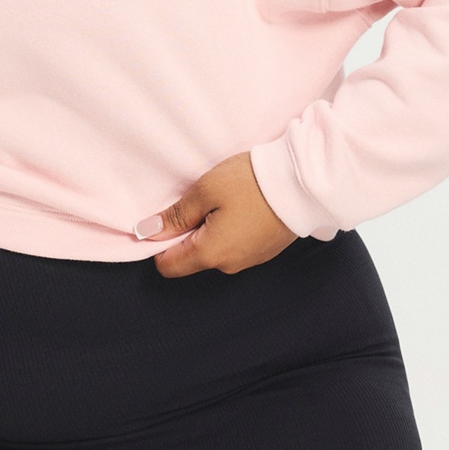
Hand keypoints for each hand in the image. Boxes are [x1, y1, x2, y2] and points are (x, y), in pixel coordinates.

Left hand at [132, 152, 298, 276]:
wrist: (302, 183)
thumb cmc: (251, 183)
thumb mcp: (205, 191)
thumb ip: (175, 215)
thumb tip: (145, 232)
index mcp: (209, 254)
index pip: (167, 266)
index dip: (158, 243)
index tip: (166, 218)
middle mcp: (228, 266)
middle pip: (190, 259)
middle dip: (186, 234)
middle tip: (198, 202)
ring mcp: (249, 261)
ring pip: (214, 252)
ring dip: (209, 230)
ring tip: (223, 201)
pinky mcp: (264, 252)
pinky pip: (235, 247)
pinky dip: (229, 231)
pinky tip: (240, 207)